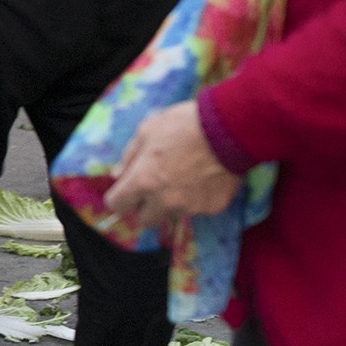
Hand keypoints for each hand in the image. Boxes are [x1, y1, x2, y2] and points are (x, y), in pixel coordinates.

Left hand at [105, 103, 240, 237]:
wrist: (229, 129)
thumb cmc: (184, 125)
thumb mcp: (147, 130)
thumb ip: (129, 156)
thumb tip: (118, 175)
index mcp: (143, 181)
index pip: (117, 205)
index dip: (119, 197)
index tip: (126, 190)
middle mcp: (164, 200)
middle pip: (145, 220)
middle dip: (145, 207)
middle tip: (154, 186)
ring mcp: (190, 207)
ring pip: (172, 214)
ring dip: (172, 202)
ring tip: (184, 176)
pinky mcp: (212, 208)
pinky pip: (197, 209)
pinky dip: (196, 198)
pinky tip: (204, 176)